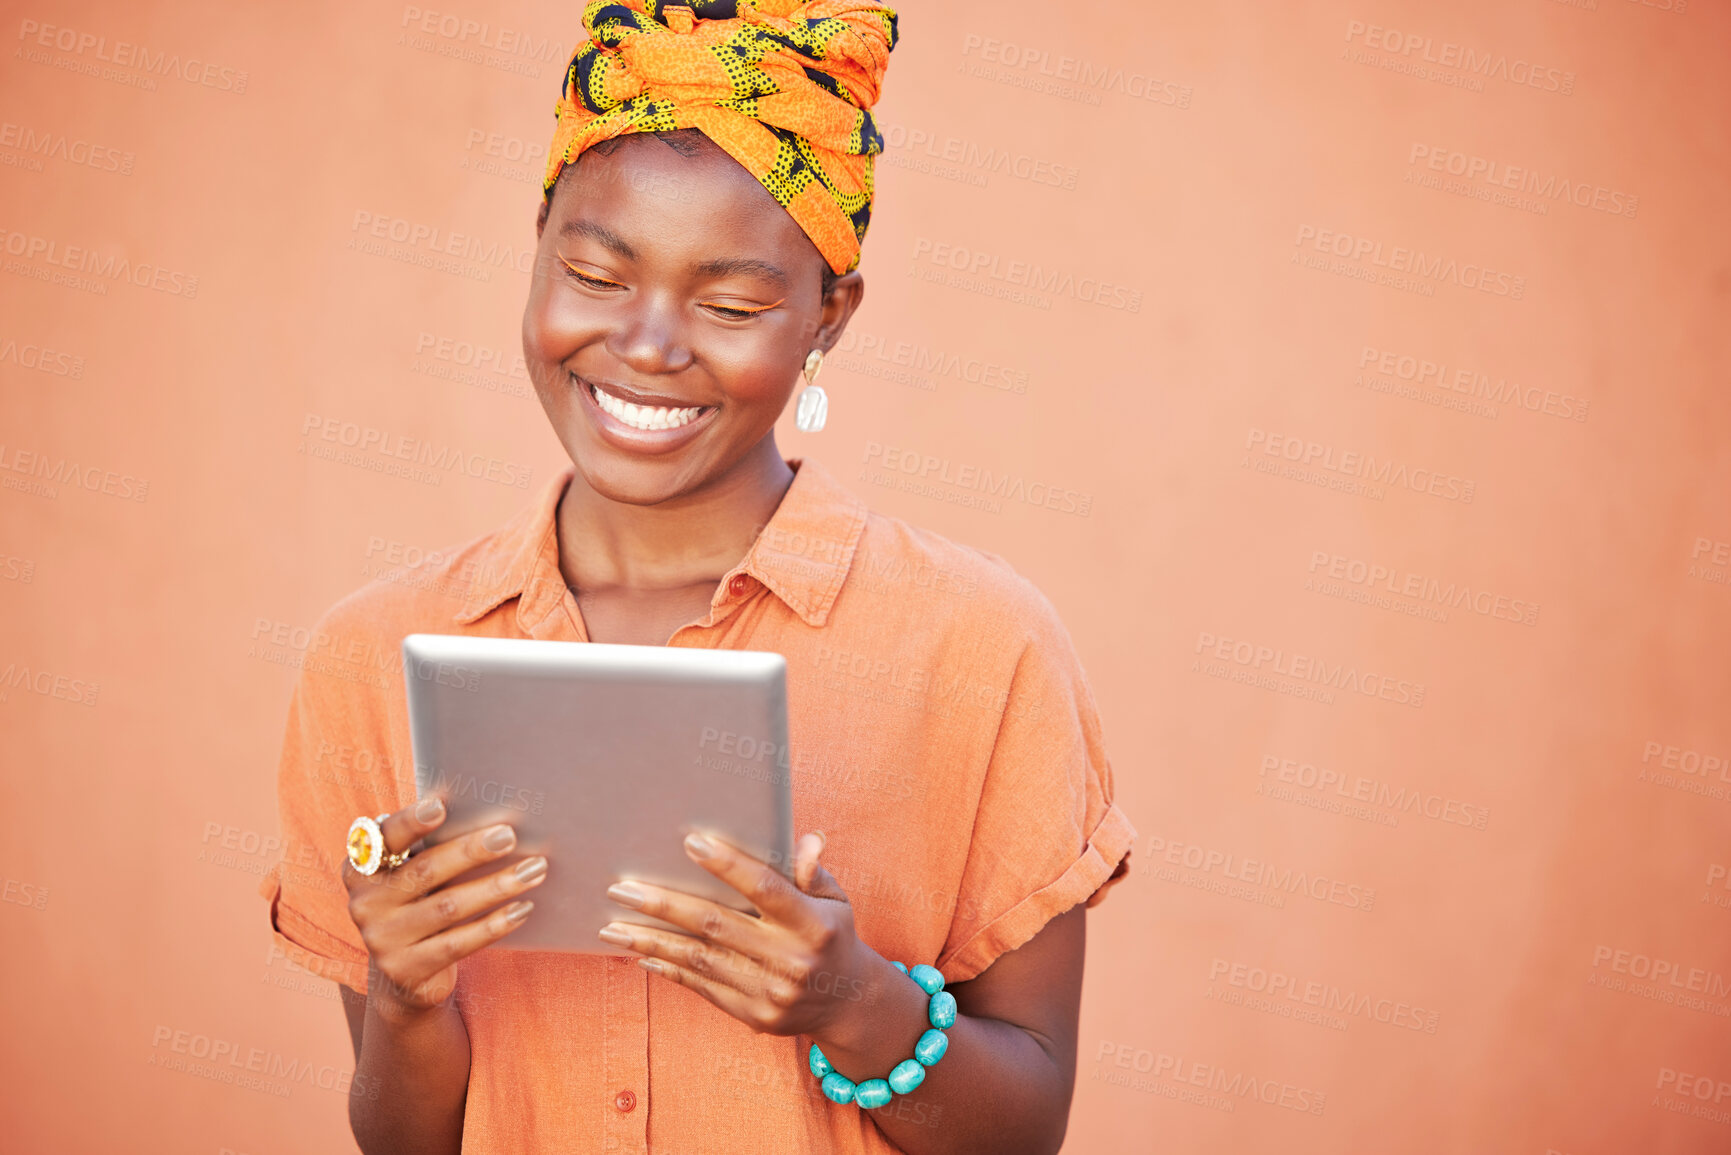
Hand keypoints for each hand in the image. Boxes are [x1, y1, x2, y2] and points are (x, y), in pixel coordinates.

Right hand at [342, 799, 545, 1018]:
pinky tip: (523, 908)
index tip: (440, 806)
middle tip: (509, 836)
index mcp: (361, 868)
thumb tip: (489, 814)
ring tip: (534, 870)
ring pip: (449, 907)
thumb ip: (431, 846)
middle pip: (426, 871)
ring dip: (497, 886)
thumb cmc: (419, 902)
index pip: (383, 839)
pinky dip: (495, 923)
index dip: (410, 822)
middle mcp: (364, 904)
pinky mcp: (406, 970)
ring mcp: (382, 940)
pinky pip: (459, 943)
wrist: (404, 974)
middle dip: (471, 851)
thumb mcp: (414, 874)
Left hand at [600, 831, 871, 1038]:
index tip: (690, 841)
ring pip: (698, 959)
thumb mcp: (835, 899)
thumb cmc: (833, 936)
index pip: (764, 888)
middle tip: (622, 888)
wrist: (847, 1002)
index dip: (727, 865)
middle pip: (716, 925)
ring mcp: (770, 992)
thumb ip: (814, 871)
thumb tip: (806, 843)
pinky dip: (668, 968)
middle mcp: (790, 959)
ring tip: (612, 924)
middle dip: (664, 904)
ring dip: (651, 939)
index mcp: (812, 923)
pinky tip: (640, 952)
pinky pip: (701, 987)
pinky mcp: (753, 1015)